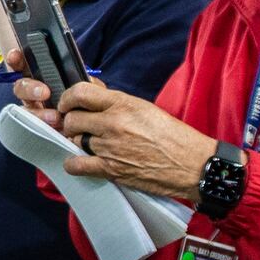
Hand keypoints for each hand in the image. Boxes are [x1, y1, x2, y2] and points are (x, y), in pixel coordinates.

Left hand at [19, 76, 216, 201]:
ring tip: (88, 143)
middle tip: (78, 126)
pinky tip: (79, 161)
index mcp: (123, 104)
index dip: (68, 98)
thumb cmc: (172, 135)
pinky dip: (74, 163)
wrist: (191, 164)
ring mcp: (110, 147)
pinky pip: (77, 165)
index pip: (80, 92)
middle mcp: (113, 123)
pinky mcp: (111, 170)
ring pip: (75, 140)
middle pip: (72, 118)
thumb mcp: (145, 108)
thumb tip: (92, 89)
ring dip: (77, 141)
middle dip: (71, 121)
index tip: (68, 104)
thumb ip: (115, 100)